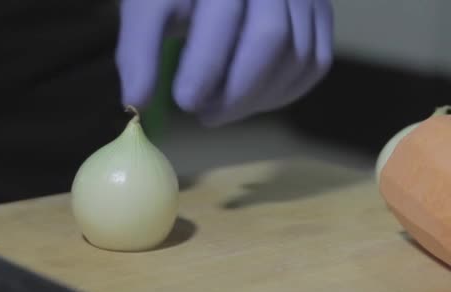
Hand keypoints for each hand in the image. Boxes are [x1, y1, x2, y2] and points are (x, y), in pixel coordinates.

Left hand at [116, 0, 333, 126]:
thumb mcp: (147, 9)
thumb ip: (139, 53)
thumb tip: (136, 104)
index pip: (223, 17)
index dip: (205, 67)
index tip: (184, 102)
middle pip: (272, 38)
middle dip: (237, 91)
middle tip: (204, 116)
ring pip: (299, 55)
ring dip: (260, 98)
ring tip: (221, 109)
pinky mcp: (319, 11)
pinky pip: (315, 62)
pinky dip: (285, 92)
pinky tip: (252, 100)